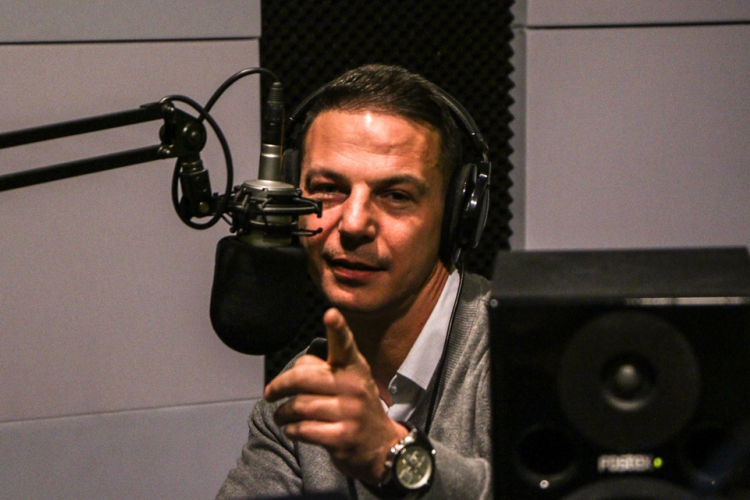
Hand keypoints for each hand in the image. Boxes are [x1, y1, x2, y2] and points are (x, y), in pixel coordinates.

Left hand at [264, 308, 408, 483]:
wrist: (381, 446)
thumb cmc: (354, 406)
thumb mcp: (348, 381)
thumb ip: (323, 369)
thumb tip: (293, 371)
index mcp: (355, 367)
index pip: (344, 345)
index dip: (338, 329)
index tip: (330, 314)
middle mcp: (354, 386)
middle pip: (302, 377)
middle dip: (279, 385)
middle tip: (270, 393)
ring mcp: (350, 413)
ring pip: (298, 406)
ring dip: (282, 413)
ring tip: (281, 415)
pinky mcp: (342, 437)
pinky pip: (302, 429)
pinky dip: (291, 430)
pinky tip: (293, 429)